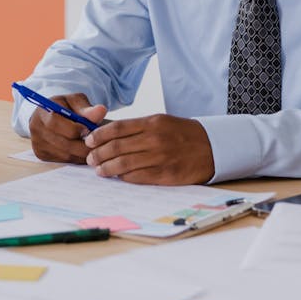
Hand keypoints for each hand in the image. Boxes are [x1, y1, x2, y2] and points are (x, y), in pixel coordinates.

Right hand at [27, 93, 107, 163]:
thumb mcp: (75, 101)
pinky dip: (77, 158)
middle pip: (62, 143)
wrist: (51, 115)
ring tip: (93, 146)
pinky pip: (63, 160)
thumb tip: (101, 111)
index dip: (75, 128)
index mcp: (42, 112)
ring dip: (82, 153)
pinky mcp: (41, 155)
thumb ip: (86, 108)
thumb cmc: (65, 107)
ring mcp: (37, 144)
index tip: (89, 128)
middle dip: (83, 144)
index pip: (55, 123)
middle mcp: (36, 129)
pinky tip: (83, 150)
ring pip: (65, 154)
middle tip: (98, 143)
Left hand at [84, 114, 214, 184]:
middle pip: (116, 147)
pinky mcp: (165, 175)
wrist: (212, 147)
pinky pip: (137, 177)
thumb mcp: (161, 122)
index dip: (99, 135)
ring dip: (106, 168)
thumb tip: (109, 133)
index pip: (117, 128)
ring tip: (99, 170)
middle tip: (90, 158)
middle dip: (98, 154)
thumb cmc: (182, 134)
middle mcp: (154, 139)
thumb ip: (138, 127)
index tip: (89, 140)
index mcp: (152, 123)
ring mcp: (160, 158)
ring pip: (123, 164)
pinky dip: (123, 177)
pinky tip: (118, 177)